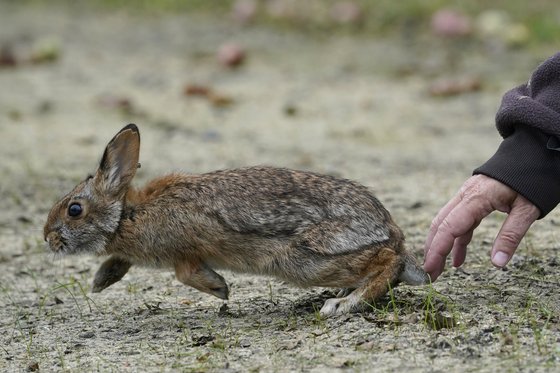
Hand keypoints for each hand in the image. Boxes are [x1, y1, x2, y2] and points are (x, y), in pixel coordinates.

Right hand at [424, 174, 539, 280]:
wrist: (533, 152)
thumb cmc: (532, 179)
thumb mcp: (527, 210)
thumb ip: (511, 236)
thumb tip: (497, 263)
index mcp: (476, 198)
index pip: (449, 228)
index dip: (437, 250)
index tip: (429, 269)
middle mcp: (465, 195)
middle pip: (441, 225)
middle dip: (433, 250)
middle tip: (430, 274)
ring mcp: (467, 195)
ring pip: (446, 223)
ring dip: (441, 245)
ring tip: (438, 269)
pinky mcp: (473, 198)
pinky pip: (460, 221)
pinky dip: (457, 240)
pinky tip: (458, 259)